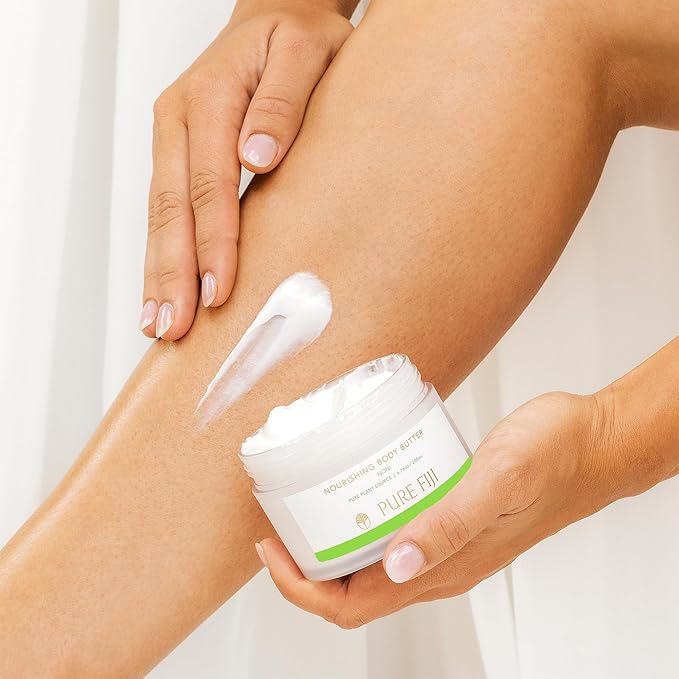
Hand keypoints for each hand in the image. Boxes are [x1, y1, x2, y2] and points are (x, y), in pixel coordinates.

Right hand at [141, 1, 352, 339]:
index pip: (209, 185)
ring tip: (159, 323)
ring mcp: (173, 138)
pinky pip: (165, 209)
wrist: (276, 18)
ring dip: (159, 272)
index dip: (213, 242)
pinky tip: (163, 288)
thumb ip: (284, 100)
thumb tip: (259, 157)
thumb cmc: (297, 39)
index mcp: (209, 96)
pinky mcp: (178, 154)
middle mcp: (179, 119)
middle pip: (171, 208)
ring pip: (160, 215)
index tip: (218, 290)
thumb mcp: (306, 51)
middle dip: (173, 273)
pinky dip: (162, 253)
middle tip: (175, 327)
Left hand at [258, 390, 621, 628]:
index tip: (272, 549)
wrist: (591, 445)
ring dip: (333, 542)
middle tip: (280, 522)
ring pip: (373, 561)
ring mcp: (446, 541)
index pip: (355, 605)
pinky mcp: (453, 515)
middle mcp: (441, 563)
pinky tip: (358, 484)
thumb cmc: (555, 460)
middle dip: (307, 567)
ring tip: (307, 503)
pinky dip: (365, 518)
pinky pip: (397, 531)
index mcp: (446, 568)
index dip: (303, 588)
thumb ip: (449, 524)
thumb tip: (395, 564)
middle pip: (355, 589)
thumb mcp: (498, 482)